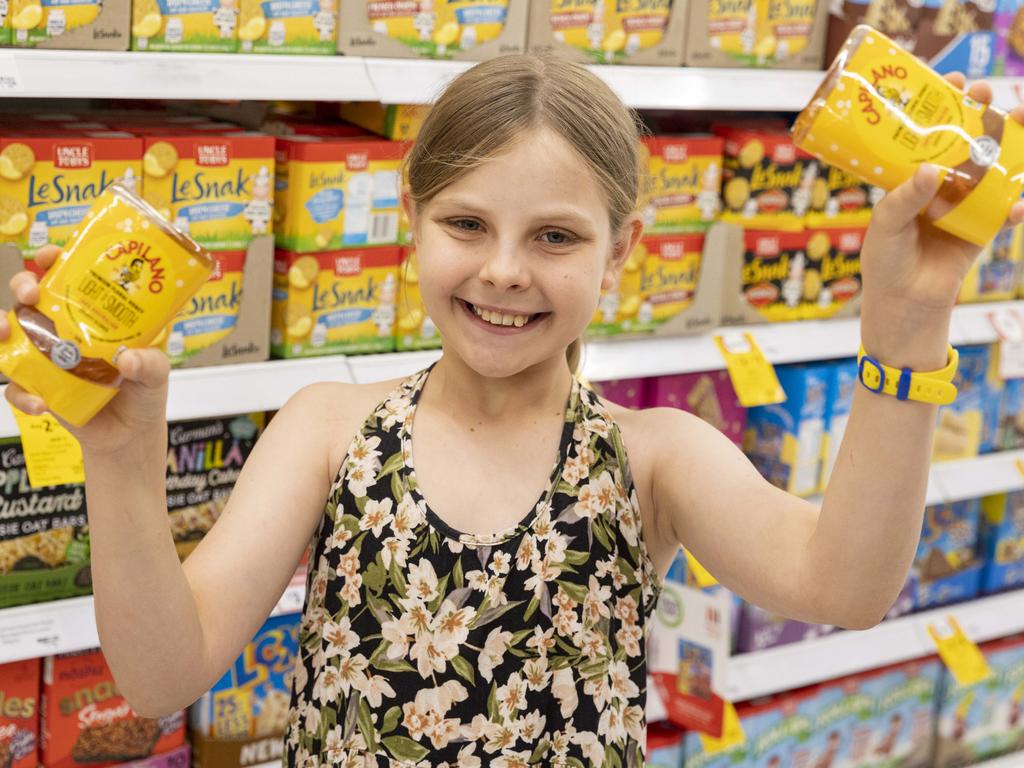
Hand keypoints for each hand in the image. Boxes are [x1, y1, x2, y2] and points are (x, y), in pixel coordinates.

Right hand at [2, 245, 170, 455]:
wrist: (131, 434)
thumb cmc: (144, 392)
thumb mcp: (156, 372)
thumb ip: (149, 363)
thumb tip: (128, 359)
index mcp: (93, 315)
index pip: (69, 277)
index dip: (54, 260)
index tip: (49, 257)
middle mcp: (65, 330)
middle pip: (32, 296)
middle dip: (23, 285)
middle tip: (31, 293)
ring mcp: (47, 357)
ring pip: (10, 333)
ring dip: (0, 327)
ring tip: (4, 331)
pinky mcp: (37, 387)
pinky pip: (15, 385)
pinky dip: (22, 394)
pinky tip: (41, 403)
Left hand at [859, 73, 1023, 368]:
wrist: (904, 303)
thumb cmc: (885, 262)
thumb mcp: (884, 227)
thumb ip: (904, 199)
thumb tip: (932, 170)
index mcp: (910, 179)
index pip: (926, 133)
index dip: (939, 105)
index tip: (950, 79)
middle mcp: (939, 186)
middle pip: (964, 141)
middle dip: (978, 114)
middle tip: (984, 92)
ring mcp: (963, 205)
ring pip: (991, 168)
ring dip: (1009, 143)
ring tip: (1018, 118)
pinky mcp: (981, 229)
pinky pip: (1003, 212)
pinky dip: (1014, 205)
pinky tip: (1016, 203)